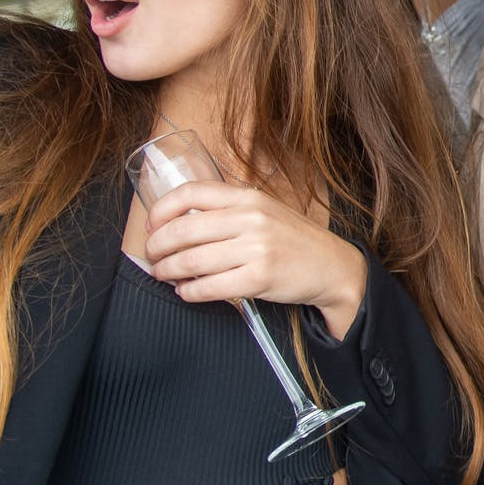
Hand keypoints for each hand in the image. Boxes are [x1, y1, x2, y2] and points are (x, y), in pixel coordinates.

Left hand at [142, 180, 366, 337]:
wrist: (332, 266)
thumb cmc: (294, 240)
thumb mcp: (265, 210)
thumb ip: (229, 210)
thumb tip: (180, 220)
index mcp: (249, 197)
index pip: (191, 193)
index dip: (162, 209)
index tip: (151, 224)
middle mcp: (251, 219)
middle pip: (184, 229)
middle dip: (157, 246)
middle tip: (151, 255)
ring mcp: (256, 249)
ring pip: (192, 260)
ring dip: (167, 271)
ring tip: (163, 274)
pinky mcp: (259, 278)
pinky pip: (209, 287)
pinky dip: (189, 291)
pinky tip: (186, 290)